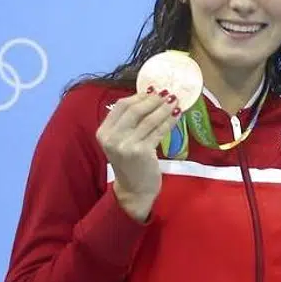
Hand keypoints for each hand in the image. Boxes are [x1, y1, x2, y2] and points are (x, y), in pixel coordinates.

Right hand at [97, 89, 178, 221]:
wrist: (134, 190)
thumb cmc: (130, 164)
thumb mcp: (121, 142)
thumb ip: (128, 123)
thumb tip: (147, 97)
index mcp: (103, 132)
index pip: (121, 106)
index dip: (138, 96)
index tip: (153, 91)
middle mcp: (112, 137)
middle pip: (134, 109)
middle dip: (153, 100)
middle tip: (168, 93)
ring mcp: (126, 145)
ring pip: (148, 119)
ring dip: (164, 108)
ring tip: (175, 101)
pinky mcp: (142, 152)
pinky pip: (158, 131)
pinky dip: (169, 121)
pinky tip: (177, 115)